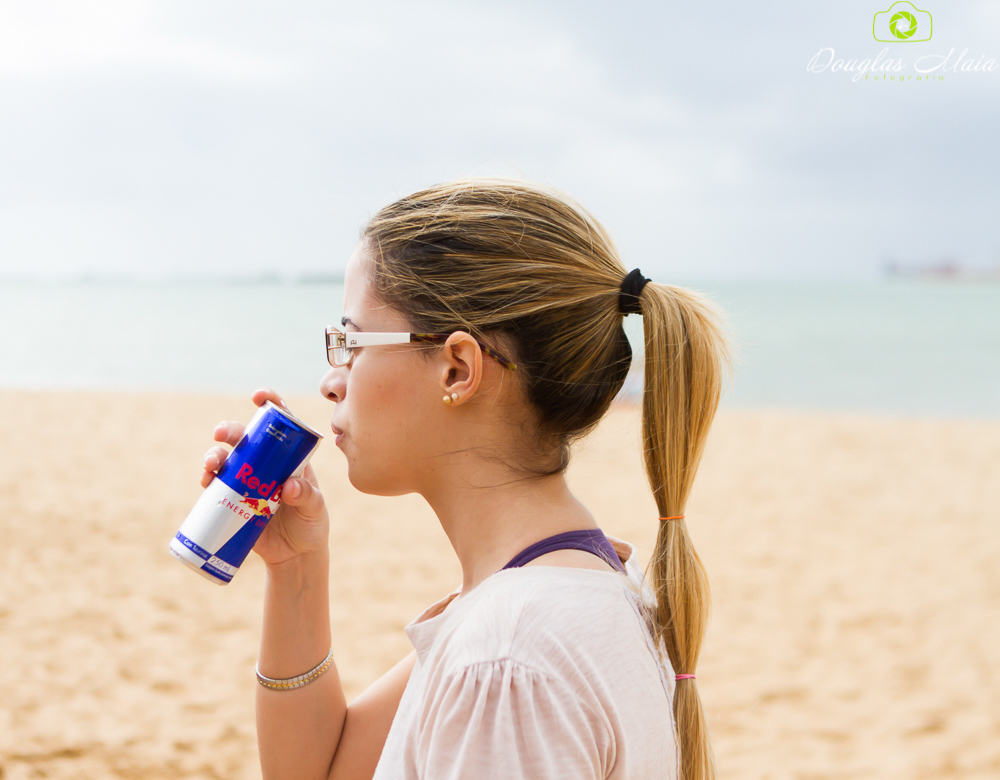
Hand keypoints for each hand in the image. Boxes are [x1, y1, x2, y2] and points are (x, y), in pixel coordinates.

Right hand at [201, 388, 329, 566]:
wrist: (295, 555)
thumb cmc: (311, 525)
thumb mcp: (315, 508)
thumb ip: (306, 496)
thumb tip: (288, 487)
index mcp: (289, 457)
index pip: (280, 424)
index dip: (270, 404)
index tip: (259, 396)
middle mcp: (265, 464)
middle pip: (245, 438)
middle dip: (230, 430)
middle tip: (222, 434)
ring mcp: (246, 481)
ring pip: (226, 459)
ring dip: (213, 456)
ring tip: (211, 465)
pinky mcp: (232, 500)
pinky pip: (215, 485)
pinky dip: (207, 479)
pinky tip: (205, 480)